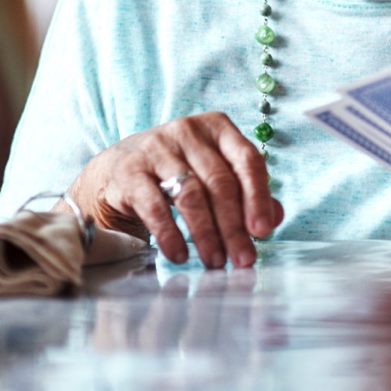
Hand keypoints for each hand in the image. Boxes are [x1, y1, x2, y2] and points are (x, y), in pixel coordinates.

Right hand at [68, 112, 282, 268]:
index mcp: (217, 128)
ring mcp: (157, 148)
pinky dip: (170, 234)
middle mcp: (187, 131)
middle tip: (243, 259)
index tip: (263, 231)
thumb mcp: (213, 176)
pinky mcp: (130, 170)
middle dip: (234, 227)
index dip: (258, 197)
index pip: (247, 160)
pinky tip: (179, 255)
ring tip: (215, 262)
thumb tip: (274, 219)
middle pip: (220, 183)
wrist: (116, 172)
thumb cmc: (177, 173)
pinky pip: (155, 206)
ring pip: (191, 195)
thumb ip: (247, 194)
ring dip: (207, 234)